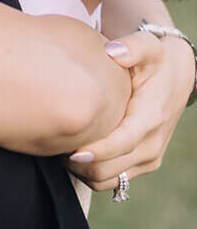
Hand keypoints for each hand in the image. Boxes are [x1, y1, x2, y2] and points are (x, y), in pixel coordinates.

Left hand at [67, 26, 194, 191]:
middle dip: (79, 162)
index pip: (122, 143)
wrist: (175, 78)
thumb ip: (132, 47)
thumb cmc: (155, 60)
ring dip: (81, 171)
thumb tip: (113, 51)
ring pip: (107, 180)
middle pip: (109, 169)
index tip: (70, 149)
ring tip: (61, 147)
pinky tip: (74, 153)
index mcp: (151, 118)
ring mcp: (148, 159)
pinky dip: (90, 174)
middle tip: (53, 142)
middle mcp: (152, 144)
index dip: (96, 150)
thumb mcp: (149, 46)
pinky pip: (112, 182)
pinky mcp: (142, 165)